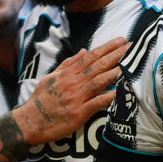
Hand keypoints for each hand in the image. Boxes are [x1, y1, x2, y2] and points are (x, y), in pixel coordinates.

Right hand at [13, 37, 128, 144]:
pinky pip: (97, 103)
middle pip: (98, 65)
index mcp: (68, 73)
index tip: (121, 40)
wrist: (30, 121)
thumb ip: (68, 64)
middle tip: (131, 47)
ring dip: (115, 72)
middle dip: (116, 55)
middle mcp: (73, 83)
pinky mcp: (79, 113)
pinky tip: (120, 92)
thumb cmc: (41, 99)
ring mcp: (77, 97)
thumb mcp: (51, 77)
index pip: (91, 56)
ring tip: (129, 64)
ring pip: (99, 81)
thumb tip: (83, 50)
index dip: (107, 47)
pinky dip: (108, 97)